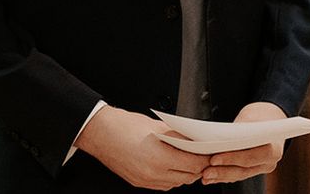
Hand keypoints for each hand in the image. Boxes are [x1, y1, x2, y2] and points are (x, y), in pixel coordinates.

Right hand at [75, 106, 209, 189]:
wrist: (100, 132)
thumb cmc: (123, 125)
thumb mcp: (155, 125)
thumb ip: (177, 135)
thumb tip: (194, 139)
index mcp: (159, 158)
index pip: (194, 165)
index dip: (205, 159)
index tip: (209, 152)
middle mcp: (153, 173)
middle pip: (188, 177)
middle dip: (197, 167)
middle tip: (201, 155)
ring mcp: (146, 181)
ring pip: (176, 183)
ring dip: (184, 173)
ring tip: (185, 159)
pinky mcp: (139, 183)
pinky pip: (163, 184)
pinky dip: (171, 176)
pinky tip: (169, 164)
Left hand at [201, 102, 286, 185]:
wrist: (270, 118)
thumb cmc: (259, 116)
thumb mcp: (249, 118)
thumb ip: (237, 132)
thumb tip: (217, 141)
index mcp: (272, 148)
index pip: (249, 157)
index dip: (231, 159)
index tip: (213, 159)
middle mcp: (269, 162)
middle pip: (244, 169)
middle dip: (223, 171)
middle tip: (205, 172)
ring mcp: (262, 167)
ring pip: (240, 174)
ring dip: (221, 176)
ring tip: (205, 176)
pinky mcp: (254, 169)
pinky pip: (239, 174)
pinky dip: (224, 176)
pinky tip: (212, 177)